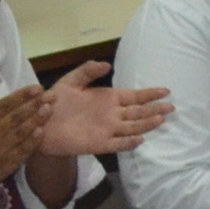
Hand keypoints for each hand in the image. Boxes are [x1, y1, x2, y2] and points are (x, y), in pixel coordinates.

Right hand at [0, 72, 46, 191]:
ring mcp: (0, 149)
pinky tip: (42, 131)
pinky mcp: (8, 163)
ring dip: (36, 120)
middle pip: (16, 117)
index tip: (37, 87)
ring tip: (50, 108)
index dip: (21, 96)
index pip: (3, 105)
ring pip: (21, 132)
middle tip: (51, 95)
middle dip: (34, 105)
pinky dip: (33, 141)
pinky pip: (23, 150)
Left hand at [36, 60, 172, 157]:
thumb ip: (88, 71)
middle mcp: (112, 115)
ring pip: (132, 127)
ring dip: (146, 124)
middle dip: (155, 109)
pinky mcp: (98, 144)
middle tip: (172, 107)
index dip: (150, 94)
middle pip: (139, 112)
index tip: (166, 90)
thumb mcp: (70, 81)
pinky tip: (140, 139)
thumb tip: (108, 64)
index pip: (134, 97)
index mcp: (108, 98)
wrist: (37, 123)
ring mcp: (107, 130)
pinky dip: (128, 143)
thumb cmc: (54, 102)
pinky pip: (117, 144)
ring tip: (161, 119)